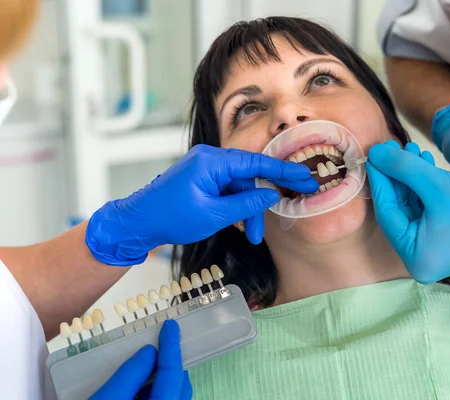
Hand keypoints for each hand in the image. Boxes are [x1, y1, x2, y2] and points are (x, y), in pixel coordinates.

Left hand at [86, 145, 317, 264]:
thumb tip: (270, 195)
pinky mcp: (202, 179)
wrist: (137, 223)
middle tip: (277, 217)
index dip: (283, 171)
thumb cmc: (170, 217)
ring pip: (239, 188)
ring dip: (247, 211)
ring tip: (250, 236)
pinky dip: (235, 207)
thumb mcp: (214, 215)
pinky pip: (227, 190)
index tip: (305, 177)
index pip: (256, 163)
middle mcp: (210, 159)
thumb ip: (246, 204)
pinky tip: (238, 224)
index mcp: (212, 161)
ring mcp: (205, 169)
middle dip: (259, 204)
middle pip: (248, 178)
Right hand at [91, 320, 191, 399]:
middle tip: (159, 344)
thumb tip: (150, 352)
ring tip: (146, 365)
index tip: (170, 325)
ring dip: (162, 379)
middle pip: (180, 386)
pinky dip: (155, 391)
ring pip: (174, 395)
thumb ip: (130, 375)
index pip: (172, 375)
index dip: (171, 348)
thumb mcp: (106, 398)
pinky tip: (139, 387)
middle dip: (170, 364)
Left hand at [367, 142, 449, 283]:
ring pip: (410, 207)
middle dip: (396, 176)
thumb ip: (404, 168)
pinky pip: (424, 210)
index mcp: (414, 257)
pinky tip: (423, 163)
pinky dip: (423, 188)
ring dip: (410, 178)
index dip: (381, 180)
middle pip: (397, 209)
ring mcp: (431, 250)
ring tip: (412, 150)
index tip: (375, 153)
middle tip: (391, 148)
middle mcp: (419, 259)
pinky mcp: (443, 239)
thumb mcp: (439, 185)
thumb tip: (374, 153)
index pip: (387, 212)